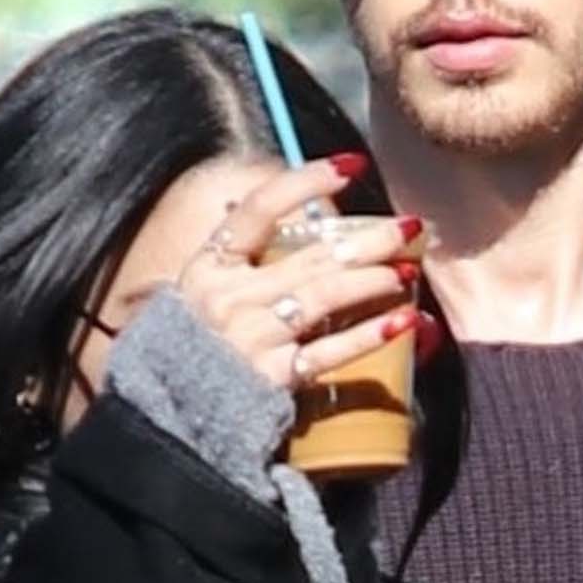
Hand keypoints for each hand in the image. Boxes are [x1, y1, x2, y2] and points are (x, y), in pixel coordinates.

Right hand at [170, 158, 422, 399]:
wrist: (172, 416)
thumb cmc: (195, 346)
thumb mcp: (205, 291)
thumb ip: (245, 255)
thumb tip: (302, 208)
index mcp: (210, 266)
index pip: (260, 209)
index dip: (306, 181)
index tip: (352, 166)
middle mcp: (229, 297)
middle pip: (311, 256)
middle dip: (369, 238)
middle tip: (410, 227)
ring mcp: (251, 337)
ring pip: (325, 296)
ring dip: (374, 279)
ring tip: (408, 270)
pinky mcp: (273, 377)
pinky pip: (331, 351)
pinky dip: (370, 335)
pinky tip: (404, 322)